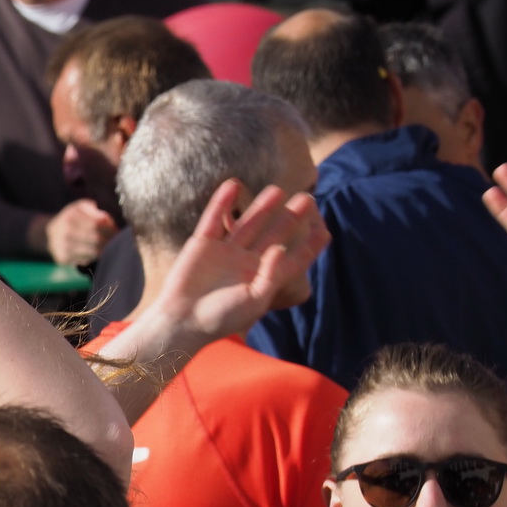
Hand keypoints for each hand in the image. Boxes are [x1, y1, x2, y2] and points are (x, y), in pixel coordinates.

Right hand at [43, 199, 115, 266]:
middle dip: (109, 240)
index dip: (109, 228)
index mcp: (70, 216)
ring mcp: (63, 246)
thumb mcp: (78, 208)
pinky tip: (97, 253)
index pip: (97, 223)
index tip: (116, 230)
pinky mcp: (63, 258)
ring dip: (103, 249)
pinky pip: (85, 259)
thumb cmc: (70, 220)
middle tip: (116, 241)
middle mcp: (65, 231)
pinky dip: (94, 257)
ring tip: (109, 247)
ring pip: (92, 251)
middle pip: (95, 238)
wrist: (49, 235)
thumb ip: (92, 209)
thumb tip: (106, 220)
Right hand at [148, 179, 328, 342]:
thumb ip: (271, 274)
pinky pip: (214, 219)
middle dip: (291, 218)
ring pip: (248, 223)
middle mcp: (246, 262)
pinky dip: (222, 203)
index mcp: (262, 278)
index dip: (308, 246)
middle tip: (308, 198)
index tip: (325, 231)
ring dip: (262, 206)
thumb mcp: (254, 300)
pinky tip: (233, 185)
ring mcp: (225, 251)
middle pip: (273, 235)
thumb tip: (282, 247)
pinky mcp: (203, 244)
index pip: (291, 259)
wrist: (181, 321)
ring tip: (278, 190)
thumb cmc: (220, 318)